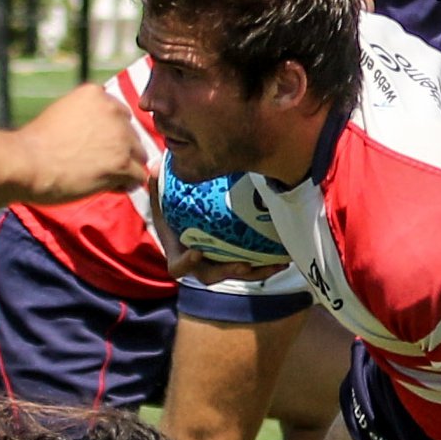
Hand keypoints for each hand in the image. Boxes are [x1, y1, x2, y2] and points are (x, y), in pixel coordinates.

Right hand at [17, 84, 148, 202]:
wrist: (27, 163)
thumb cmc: (37, 144)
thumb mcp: (64, 114)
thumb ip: (89, 119)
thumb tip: (110, 140)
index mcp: (96, 94)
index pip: (120, 116)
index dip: (109, 136)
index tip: (91, 147)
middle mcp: (113, 110)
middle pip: (132, 136)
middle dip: (119, 152)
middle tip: (92, 164)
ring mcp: (120, 137)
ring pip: (139, 157)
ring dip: (124, 169)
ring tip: (97, 176)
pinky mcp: (122, 163)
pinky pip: (138, 177)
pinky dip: (125, 185)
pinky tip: (104, 186)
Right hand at [148, 183, 289, 284]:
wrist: (184, 224)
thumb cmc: (171, 211)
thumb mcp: (161, 198)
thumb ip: (157, 184)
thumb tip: (156, 163)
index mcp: (178, 255)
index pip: (177, 266)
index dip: (186, 263)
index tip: (197, 252)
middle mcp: (198, 266)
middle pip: (211, 276)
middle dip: (228, 271)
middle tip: (243, 264)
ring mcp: (217, 267)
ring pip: (237, 275)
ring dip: (257, 273)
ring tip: (276, 265)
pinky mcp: (234, 263)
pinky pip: (252, 267)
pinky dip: (267, 264)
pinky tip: (284, 257)